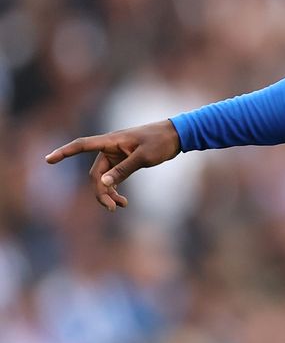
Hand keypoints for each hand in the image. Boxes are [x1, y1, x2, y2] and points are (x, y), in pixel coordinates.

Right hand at [45, 120, 181, 211]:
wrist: (177, 135)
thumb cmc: (160, 142)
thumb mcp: (143, 157)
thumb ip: (123, 170)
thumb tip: (104, 183)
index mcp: (111, 141)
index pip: (82, 145)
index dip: (64, 152)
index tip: (48, 160)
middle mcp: (110, 148)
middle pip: (95, 173)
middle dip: (100, 192)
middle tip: (112, 207)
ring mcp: (116, 155)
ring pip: (103, 178)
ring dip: (108, 193)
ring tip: (121, 206)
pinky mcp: (124, 160)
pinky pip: (113, 177)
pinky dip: (115, 189)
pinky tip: (123, 201)